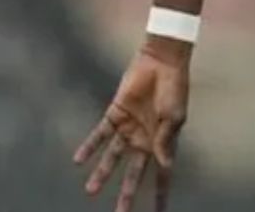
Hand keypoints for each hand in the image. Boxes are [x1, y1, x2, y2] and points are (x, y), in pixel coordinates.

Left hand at [74, 43, 189, 211]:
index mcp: (163, 143)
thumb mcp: (175, 116)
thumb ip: (166, 140)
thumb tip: (164, 164)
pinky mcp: (115, 114)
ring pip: (113, 157)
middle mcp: (144, 140)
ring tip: (90, 190)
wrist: (162, 61)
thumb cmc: (175, 88)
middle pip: (134, 173)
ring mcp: (129, 128)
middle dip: (127, 194)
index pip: (162, 174)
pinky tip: (79, 160)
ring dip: (102, 173)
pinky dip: (90, 146)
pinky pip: (100, 134)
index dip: (161, 194)